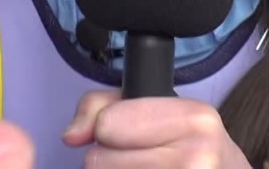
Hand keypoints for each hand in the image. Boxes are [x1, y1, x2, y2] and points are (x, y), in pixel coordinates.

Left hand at [62, 90, 251, 168]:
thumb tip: (72, 135)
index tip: (131, 135)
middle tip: (142, 159)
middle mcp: (196, 158)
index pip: (108, 125)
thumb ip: (102, 107)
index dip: (109, 130)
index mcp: (195, 119)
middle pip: (99, 161)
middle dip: (111, 161)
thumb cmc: (191, 146)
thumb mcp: (160, 109)